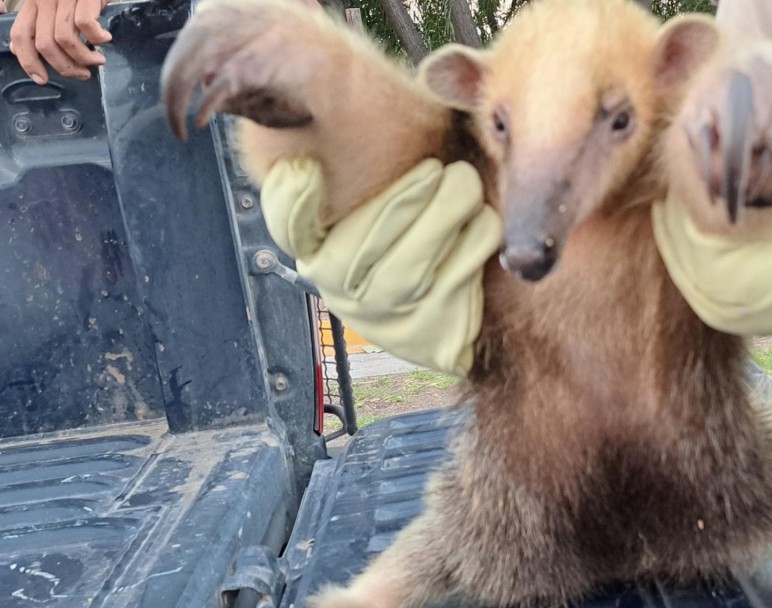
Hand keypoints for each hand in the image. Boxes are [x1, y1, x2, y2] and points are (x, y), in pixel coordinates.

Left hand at [10, 0, 109, 83]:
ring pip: (65, 40)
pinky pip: (87, 26)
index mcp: (32, 2)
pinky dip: (98, 38)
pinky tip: (106, 38)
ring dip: (83, 59)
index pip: (20, 35)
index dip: (27, 62)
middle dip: (64, 67)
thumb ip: (34, 22)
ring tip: (98, 61)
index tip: (41, 79)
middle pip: (44, 44)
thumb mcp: (52, 1)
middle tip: (82, 74)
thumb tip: (17, 49)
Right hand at [261, 157, 499, 376]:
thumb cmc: (403, 245)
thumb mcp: (373, 213)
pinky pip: (457, 278)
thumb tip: (346, 108)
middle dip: (406, 197)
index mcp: (317, 254)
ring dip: (447, 214)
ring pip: (413, 266)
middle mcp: (342, 293)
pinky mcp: (430, 334)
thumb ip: (359, 176)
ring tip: (465, 183)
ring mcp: (385, 319)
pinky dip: (475, 240)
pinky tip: (482, 220)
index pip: (289, 230)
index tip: (306, 168)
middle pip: (364, 243)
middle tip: (437, 168)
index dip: (290, 202)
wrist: (439, 325)